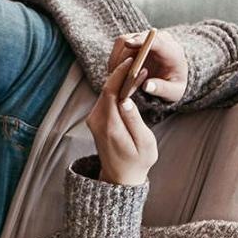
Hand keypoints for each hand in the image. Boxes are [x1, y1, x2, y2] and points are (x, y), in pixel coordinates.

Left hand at [87, 60, 158, 185]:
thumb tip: (126, 100)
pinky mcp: (95, 119)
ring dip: (119, 79)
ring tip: (137, 68)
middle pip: (106, 88)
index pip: (111, 92)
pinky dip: (116, 88)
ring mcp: (93, 120)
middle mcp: (96, 121)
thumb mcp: (144, 143)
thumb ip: (135, 121)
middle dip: (121, 72)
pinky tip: (129, 83)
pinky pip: (105, 98)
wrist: (120, 177)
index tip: (133, 61)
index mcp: (109, 126)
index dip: (121, 74)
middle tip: (139, 60)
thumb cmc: (137, 161)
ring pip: (105, 92)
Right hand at [106, 30, 188, 102]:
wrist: (172, 78)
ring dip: (117, 59)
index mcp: (171, 50)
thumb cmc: (174, 85)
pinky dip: (115, 59)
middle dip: (124, 57)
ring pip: (124, 42)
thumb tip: (147, 86)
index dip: (141, 40)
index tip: (128, 44)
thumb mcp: (174, 92)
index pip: (156, 40)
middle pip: (135, 39)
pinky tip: (116, 73)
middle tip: (116, 76)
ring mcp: (144, 39)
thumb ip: (162, 89)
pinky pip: (119, 47)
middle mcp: (157, 39)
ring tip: (115, 77)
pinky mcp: (134, 41)